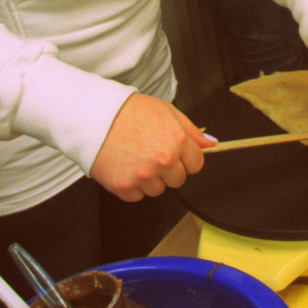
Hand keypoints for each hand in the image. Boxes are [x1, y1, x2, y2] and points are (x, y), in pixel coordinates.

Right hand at [90, 93, 216, 201]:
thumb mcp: (167, 111)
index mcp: (177, 141)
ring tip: (136, 156)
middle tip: (151, 152)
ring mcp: (144, 176)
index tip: (174, 152)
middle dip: (169, 169)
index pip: (196, 165)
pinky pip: (138, 196)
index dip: (185, 158)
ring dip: (150, 178)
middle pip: (178, 180)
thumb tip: (211, 145)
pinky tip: (125, 165)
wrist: (96, 116)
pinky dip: (132, 185)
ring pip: (158, 190)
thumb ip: (191, 131)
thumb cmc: (131, 111)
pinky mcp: (124, 187)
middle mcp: (164, 160)